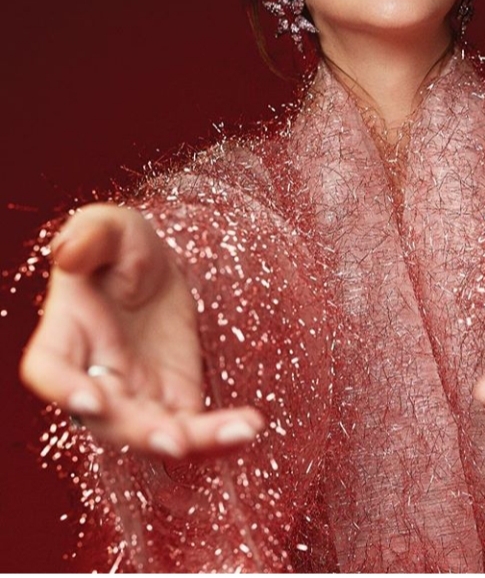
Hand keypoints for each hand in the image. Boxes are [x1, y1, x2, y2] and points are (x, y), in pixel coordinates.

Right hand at [20, 203, 262, 456]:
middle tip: (176, 440)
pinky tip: (251, 427)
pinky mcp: (174, 398)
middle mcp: (95, 376)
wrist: (153, 266)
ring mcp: (135, 395)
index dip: (63, 390)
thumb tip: (69, 253)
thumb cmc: (118, 246)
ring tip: (237, 432)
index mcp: (67, 333)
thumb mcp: (108, 226)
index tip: (90, 400)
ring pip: (157, 433)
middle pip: (109, 419)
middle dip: (142, 433)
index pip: (48, 369)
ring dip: (194, 442)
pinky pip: (194, 428)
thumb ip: (90, 235)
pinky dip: (221, 434)